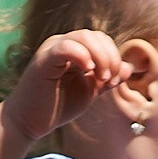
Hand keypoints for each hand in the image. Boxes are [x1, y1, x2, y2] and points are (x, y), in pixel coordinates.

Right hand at [2, 30, 128, 145]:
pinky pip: (65, 47)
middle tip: (109, 79)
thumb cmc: (56, 107)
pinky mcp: (44, 60)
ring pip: (83, 37)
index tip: (113, 80)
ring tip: (102, 78)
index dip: (113, 56)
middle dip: (109, 56)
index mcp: (74, 50)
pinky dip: (81, 55)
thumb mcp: (88, 92)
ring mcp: (52, 49)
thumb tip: (128, 68)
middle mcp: (63, 44)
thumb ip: (106, 80)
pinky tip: (88, 70)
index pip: (100, 40)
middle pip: (94, 35)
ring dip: (100, 57)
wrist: (29, 122)